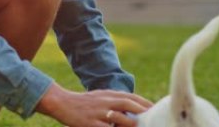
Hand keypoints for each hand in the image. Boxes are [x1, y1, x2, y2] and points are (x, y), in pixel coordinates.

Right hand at [36, 83, 152, 126]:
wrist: (62, 103)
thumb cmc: (84, 102)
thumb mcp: (100, 97)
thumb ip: (115, 101)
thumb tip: (133, 108)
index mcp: (108, 94)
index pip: (131, 97)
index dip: (144, 103)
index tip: (156, 109)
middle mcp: (105, 102)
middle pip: (128, 104)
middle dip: (142, 111)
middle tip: (154, 118)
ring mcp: (98, 113)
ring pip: (119, 117)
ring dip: (131, 124)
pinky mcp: (90, 123)